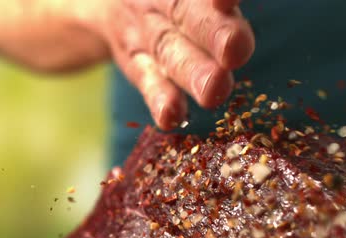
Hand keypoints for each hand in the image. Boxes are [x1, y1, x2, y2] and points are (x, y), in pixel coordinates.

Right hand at [98, 0, 254, 129]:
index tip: (228, 1)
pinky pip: (146, 79)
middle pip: (184, 13)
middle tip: (236, 50)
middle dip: (212, 32)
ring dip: (191, 71)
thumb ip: (201, 4)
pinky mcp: (136, 63)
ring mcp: (144, 33)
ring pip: (167, 49)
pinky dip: (158, 98)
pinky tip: (169, 117)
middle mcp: (157, 1)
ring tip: (214, 92)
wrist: (109, 1)